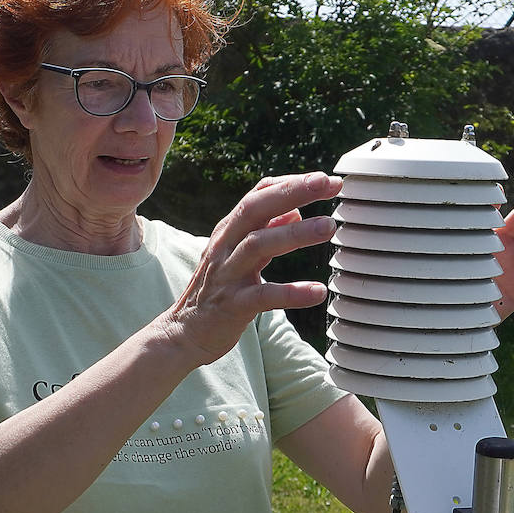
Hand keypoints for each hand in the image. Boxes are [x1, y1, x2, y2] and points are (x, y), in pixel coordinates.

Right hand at [164, 172, 342, 363]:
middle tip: (326, 183)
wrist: (185, 332)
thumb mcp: (238, 253)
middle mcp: (226, 245)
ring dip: (295, 233)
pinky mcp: (233, 304)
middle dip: (292, 192)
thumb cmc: (217, 289)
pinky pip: (264, 295)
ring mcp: (227, 273)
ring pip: (258, 245)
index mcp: (229, 229)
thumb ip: (266, 230)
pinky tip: (318, 291)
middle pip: (255, 209)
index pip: (259, 194)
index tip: (326, 179)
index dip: (291, 183)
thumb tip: (296, 211)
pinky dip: (292, 292)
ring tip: (328, 226)